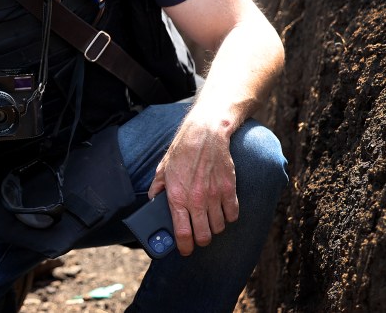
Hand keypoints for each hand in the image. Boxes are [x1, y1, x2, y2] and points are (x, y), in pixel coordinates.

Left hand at [147, 117, 238, 255]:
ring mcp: (214, 196)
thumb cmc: (182, 151)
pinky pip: (232, 215)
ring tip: (209, 222)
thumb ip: (157, 187)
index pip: (182, 233)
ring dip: (214, 228)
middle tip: (198, 237)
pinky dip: (228, 217)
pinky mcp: (229, 190)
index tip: (184, 250)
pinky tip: (222, 211)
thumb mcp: (163, 169)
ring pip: (219, 227)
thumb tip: (153, 201)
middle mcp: (196, 200)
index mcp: (177, 197)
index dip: (184, 247)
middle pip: (204, 236)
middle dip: (200, 241)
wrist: (205, 135)